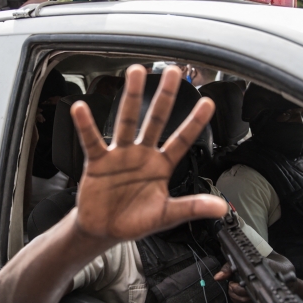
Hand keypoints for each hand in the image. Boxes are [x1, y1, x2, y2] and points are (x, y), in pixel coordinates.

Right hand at [70, 65, 226, 240]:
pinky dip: (86, 125)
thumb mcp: (166, 215)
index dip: (194, 122)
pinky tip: (81, 108)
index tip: (208, 102)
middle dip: (165, 96)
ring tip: (135, 72)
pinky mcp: (98, 161)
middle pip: (156, 120)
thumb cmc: (135, 221)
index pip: (182, 140)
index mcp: (161, 165)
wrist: (104, 230)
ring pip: (126, 120)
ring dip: (130, 97)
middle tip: (172, 71)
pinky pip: (92, 140)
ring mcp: (120, 155)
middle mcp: (142, 154)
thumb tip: (221, 208)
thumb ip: (192, 207)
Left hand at [214, 263, 254, 302]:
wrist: (246, 271)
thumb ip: (226, 271)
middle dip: (234, 294)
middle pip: (244, 300)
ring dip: (236, 300)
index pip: (245, 291)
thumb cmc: (239, 268)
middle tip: (231, 287)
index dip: (235, 288)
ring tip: (234, 292)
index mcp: (252, 282)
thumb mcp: (233, 265)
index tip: (231, 283)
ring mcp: (257, 300)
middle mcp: (257, 292)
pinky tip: (237, 300)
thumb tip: (217, 277)